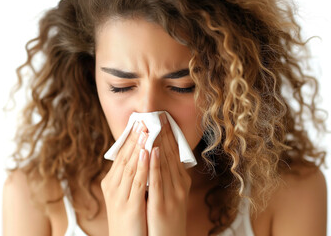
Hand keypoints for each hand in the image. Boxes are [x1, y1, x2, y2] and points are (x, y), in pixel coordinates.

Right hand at [101, 121, 148, 235]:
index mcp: (111, 182)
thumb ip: (131, 177)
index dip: (130, 138)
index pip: (121, 155)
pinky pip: (137, 181)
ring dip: (138, 146)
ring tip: (145, 129)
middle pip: (124, 156)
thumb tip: (140, 157)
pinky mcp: (129, 205)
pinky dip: (142, 165)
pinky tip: (147, 152)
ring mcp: (119, 195)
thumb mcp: (126, 194)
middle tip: (143, 120)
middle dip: (134, 138)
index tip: (138, 123)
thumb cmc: (129, 217)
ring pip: (130, 165)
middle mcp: (112, 186)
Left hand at [147, 113, 190, 235]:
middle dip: (164, 134)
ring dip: (159, 143)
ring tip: (154, 125)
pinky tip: (152, 150)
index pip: (175, 153)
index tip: (163, 119)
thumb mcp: (172, 194)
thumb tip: (160, 156)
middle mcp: (179, 184)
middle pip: (171, 154)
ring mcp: (172, 194)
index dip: (169, 135)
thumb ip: (167, 176)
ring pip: (165, 163)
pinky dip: (155, 164)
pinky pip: (157, 181)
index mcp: (181, 181)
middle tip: (159, 115)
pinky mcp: (162, 204)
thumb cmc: (168, 217)